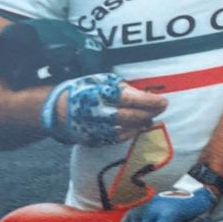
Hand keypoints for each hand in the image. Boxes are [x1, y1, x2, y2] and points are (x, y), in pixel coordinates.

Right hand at [41, 73, 166, 145]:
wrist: (58, 109)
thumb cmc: (87, 91)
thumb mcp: (103, 82)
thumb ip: (124, 89)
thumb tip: (147, 95)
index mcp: (100, 94)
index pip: (129, 99)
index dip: (149, 102)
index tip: (163, 102)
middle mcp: (98, 112)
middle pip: (130, 117)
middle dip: (149, 113)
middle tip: (161, 109)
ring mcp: (95, 128)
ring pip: (126, 130)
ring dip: (141, 125)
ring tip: (150, 118)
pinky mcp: (94, 139)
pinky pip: (117, 139)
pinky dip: (131, 133)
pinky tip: (138, 127)